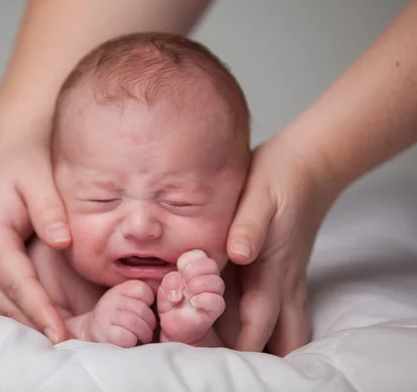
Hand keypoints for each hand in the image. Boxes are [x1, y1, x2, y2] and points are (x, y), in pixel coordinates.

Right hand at [0, 127, 71, 343]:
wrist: (4, 156)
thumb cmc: (22, 163)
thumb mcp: (36, 177)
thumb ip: (49, 210)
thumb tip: (61, 242)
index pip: (19, 285)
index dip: (41, 312)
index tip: (61, 336)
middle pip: (8, 305)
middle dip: (36, 330)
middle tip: (69, 351)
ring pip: (3, 309)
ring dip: (28, 329)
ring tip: (60, 349)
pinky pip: (3, 302)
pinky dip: (21, 318)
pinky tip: (43, 330)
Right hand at [85, 280, 155, 346]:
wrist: (93, 331)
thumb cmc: (119, 317)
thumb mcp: (128, 300)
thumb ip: (143, 295)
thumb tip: (168, 293)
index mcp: (120, 289)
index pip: (143, 290)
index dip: (149, 303)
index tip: (145, 311)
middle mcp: (111, 299)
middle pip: (142, 309)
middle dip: (150, 323)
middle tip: (148, 329)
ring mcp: (106, 315)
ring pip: (135, 323)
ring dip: (144, 334)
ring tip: (142, 337)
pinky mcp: (104, 333)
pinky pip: (126, 337)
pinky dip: (132, 341)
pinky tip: (130, 341)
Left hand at [157, 250, 225, 344]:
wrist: (175, 328)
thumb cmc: (171, 304)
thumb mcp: (165, 289)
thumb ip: (170, 281)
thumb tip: (180, 281)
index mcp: (195, 269)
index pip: (198, 254)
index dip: (187, 260)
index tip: (179, 271)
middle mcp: (207, 279)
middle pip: (210, 264)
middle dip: (194, 270)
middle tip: (184, 282)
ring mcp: (213, 294)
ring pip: (217, 282)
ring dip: (198, 285)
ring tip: (187, 294)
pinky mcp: (215, 310)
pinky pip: (217, 301)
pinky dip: (204, 299)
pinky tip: (193, 303)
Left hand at [226, 133, 338, 355]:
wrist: (310, 162)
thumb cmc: (280, 178)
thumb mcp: (259, 197)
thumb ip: (248, 227)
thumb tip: (238, 255)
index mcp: (273, 270)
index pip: (258, 325)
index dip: (238, 346)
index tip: (210, 358)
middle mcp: (284, 281)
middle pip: (282, 338)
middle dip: (256, 353)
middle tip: (223, 359)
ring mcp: (289, 276)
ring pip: (289, 326)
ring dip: (268, 342)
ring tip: (235, 350)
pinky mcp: (287, 267)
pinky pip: (284, 308)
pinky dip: (268, 323)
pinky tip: (242, 318)